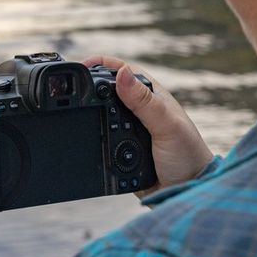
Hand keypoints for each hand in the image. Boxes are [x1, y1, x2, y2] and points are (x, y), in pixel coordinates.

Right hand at [83, 56, 213, 196]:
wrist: (186, 192)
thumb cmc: (187, 156)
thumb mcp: (166, 126)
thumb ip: (145, 102)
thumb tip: (121, 73)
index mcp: (151, 97)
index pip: (122, 71)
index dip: (100, 64)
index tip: (81, 66)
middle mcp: (139, 111)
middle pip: (106, 91)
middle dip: (88, 87)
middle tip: (69, 89)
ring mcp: (128, 131)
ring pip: (100, 114)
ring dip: (87, 112)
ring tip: (71, 110)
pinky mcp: (120, 151)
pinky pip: (99, 139)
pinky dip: (89, 135)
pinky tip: (82, 135)